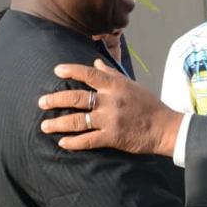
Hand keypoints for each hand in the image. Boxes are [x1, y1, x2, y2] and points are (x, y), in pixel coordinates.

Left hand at [38, 59, 183, 155]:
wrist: (165, 128)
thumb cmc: (149, 105)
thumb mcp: (132, 85)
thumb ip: (112, 75)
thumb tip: (96, 63)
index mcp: (116, 86)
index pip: (89, 74)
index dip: (71, 70)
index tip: (56, 70)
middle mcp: (110, 101)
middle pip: (76, 98)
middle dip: (55, 100)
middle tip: (41, 102)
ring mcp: (110, 120)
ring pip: (78, 121)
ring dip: (58, 123)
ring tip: (45, 126)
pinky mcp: (112, 137)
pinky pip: (88, 140)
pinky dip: (73, 142)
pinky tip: (62, 143)